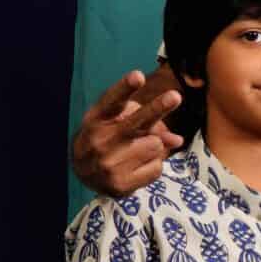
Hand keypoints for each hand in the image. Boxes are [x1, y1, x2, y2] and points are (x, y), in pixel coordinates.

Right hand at [72, 68, 184, 196]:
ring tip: (138, 149)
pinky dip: (154, 164)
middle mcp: (100, 140)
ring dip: (155, 145)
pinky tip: (138, 166)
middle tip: (176, 96)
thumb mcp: (115, 122)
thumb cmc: (106, 138)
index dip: (125, 88)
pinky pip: (157, 167)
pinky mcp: (120, 185)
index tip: (138, 76)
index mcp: (97, 118)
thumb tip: (176, 139)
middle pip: (136, 123)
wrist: (83, 172)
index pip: (112, 101)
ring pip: (155, 145)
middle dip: (157, 108)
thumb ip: (144, 120)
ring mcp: (109, 164)